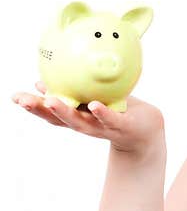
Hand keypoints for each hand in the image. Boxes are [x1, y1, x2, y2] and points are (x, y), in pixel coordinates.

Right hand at [10, 80, 165, 158]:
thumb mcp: (92, 99)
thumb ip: (72, 92)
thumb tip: (43, 79)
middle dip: (40, 109)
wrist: (148, 130)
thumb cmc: (117, 112)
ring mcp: (103, 127)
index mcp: (78, 116)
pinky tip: (94, 105)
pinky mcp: (123, 127)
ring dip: (64, 111)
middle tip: (22, 99)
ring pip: (81, 122)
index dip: (33, 106)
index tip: (14, 97)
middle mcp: (86, 124)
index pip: (51, 113)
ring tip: (50, 100)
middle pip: (59, 119)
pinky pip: (111, 119)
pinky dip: (102, 113)